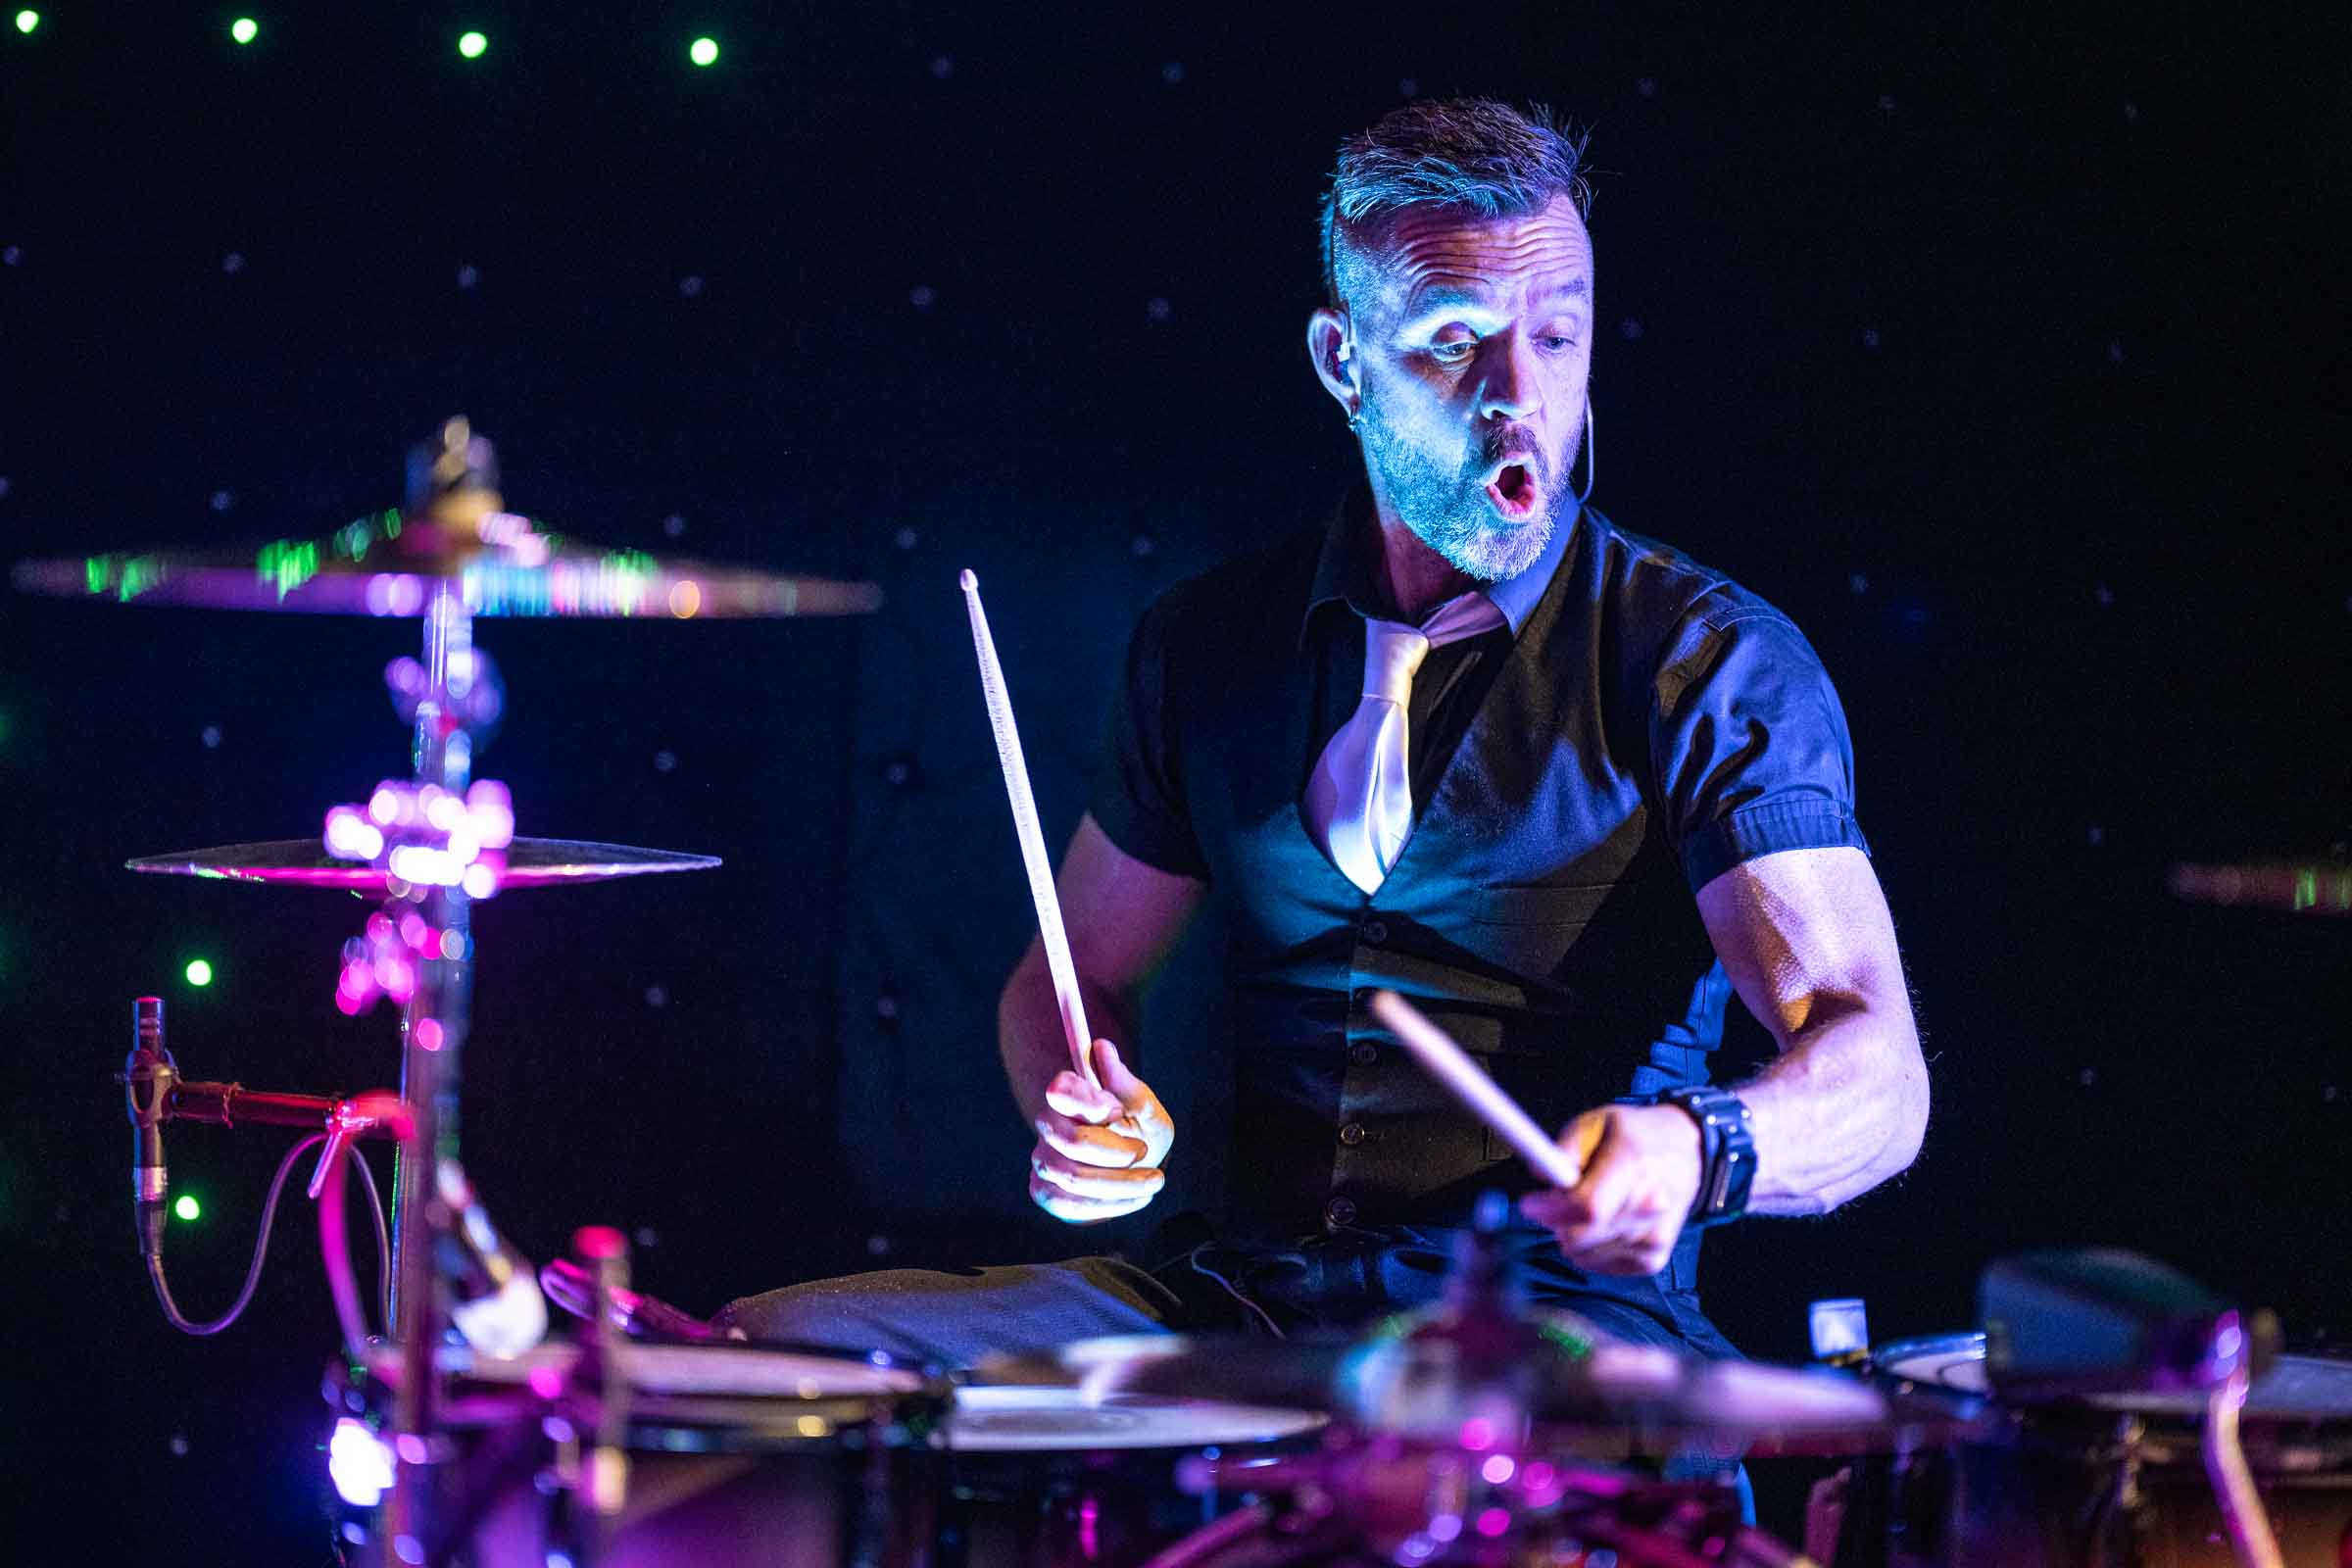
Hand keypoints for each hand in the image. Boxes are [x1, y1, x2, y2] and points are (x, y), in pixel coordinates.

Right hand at [1027, 1039, 1174, 1224]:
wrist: (1135, 1166)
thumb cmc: (1139, 1130)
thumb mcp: (1143, 1106)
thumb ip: (1125, 1082)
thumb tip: (1102, 1047)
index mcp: (1067, 1095)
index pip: (1060, 1091)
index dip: (1089, 1103)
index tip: (1116, 1110)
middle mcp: (1048, 1126)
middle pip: (1072, 1141)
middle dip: (1116, 1152)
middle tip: (1144, 1152)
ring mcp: (1043, 1160)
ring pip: (1074, 1178)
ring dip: (1121, 1183)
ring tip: (1154, 1181)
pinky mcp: (1045, 1191)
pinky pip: (1071, 1205)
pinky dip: (1110, 1205)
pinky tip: (1137, 1198)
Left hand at [1519, 1104, 1703, 1275]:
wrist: (1688, 1152)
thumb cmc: (1635, 1136)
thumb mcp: (1597, 1122)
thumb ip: (1567, 1146)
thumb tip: (1542, 1173)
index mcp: (1633, 1162)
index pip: (1588, 1206)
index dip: (1551, 1210)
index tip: (1529, 1204)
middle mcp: (1650, 1203)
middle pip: (1585, 1237)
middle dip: (1557, 1223)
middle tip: (1555, 1203)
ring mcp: (1656, 1234)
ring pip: (1589, 1255)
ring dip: (1574, 1236)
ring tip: (1587, 1207)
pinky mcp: (1655, 1257)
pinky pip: (1605, 1266)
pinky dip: (1592, 1251)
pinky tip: (1600, 1226)